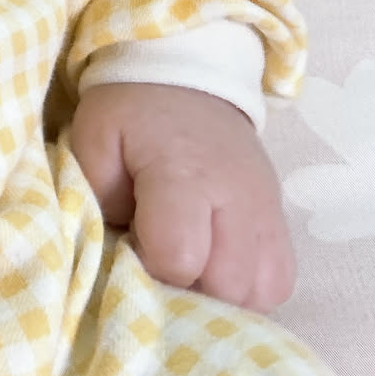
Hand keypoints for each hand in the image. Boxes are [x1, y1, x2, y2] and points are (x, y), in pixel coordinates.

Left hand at [70, 80, 295, 312]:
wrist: (188, 80)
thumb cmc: (133, 113)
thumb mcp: (94, 138)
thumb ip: (96, 196)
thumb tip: (115, 251)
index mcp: (184, 175)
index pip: (178, 258)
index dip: (149, 269)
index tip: (132, 249)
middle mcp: (237, 199)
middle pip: (226, 287)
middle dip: (187, 290)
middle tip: (159, 263)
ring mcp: (266, 211)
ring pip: (258, 293)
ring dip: (220, 296)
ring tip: (189, 268)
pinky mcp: (280, 220)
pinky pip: (277, 282)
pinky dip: (248, 290)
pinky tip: (216, 268)